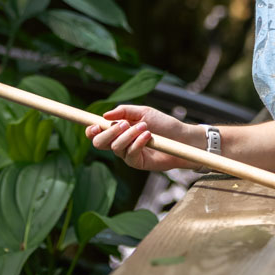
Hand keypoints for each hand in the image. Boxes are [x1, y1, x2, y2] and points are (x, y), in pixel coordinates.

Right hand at [85, 104, 202, 170]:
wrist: (182, 138)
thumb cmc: (164, 124)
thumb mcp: (144, 112)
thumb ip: (124, 111)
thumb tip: (105, 115)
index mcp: (118, 130)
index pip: (97, 132)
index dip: (91, 130)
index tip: (94, 125)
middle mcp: (120, 143)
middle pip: (99, 143)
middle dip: (108, 132)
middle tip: (124, 124)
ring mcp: (128, 154)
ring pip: (116, 147)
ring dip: (129, 135)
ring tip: (145, 128)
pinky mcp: (137, 163)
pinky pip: (130, 154)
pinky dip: (137, 143)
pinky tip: (148, 136)